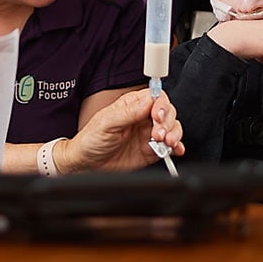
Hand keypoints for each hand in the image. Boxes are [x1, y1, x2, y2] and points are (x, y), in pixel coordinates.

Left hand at [55, 89, 183, 172]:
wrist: (86, 164)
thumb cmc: (91, 140)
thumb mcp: (106, 123)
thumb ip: (128, 113)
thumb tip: (147, 101)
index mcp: (131, 106)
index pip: (155, 97)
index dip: (161, 105)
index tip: (157, 116)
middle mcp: (142, 118)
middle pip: (167, 112)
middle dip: (168, 123)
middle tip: (158, 134)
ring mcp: (148, 134)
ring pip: (172, 128)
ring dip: (174, 135)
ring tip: (166, 143)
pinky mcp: (151, 151)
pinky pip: (170, 147)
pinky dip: (176, 148)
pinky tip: (174, 151)